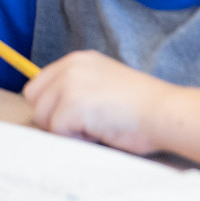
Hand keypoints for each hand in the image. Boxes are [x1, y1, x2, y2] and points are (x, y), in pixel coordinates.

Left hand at [23, 50, 174, 154]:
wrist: (165, 112)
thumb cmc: (143, 106)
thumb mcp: (104, 83)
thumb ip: (78, 88)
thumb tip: (53, 109)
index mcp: (77, 60)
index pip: (39, 84)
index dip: (52, 106)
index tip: (72, 117)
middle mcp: (69, 67)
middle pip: (35, 100)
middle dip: (53, 118)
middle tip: (84, 126)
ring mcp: (69, 85)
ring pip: (43, 117)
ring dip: (65, 129)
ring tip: (95, 127)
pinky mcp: (71, 106)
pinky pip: (58, 132)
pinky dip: (76, 139)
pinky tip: (99, 133)